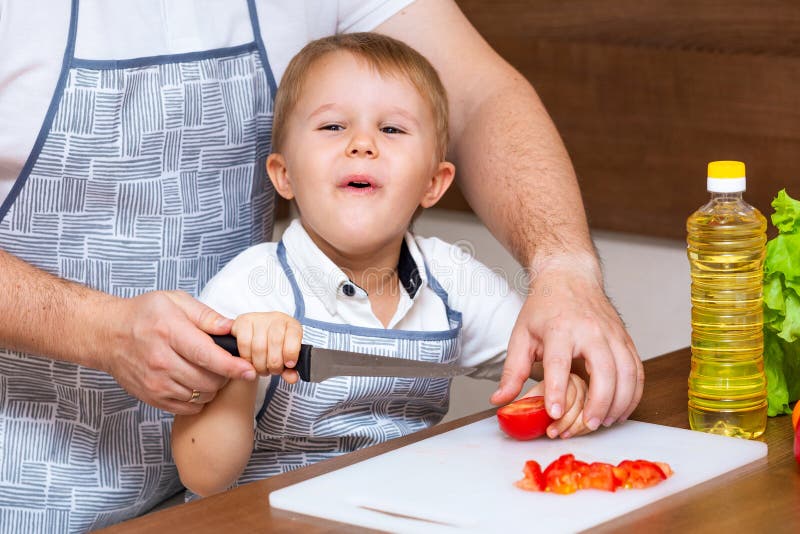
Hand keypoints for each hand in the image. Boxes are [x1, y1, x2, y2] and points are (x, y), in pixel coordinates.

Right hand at [102, 290, 255, 414]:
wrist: (107, 335)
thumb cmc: (143, 315)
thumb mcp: (174, 301)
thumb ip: (205, 315)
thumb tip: (231, 328)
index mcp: (169, 332)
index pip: (207, 356)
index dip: (232, 366)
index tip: (249, 370)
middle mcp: (160, 361)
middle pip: (208, 380)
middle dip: (225, 375)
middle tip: (224, 363)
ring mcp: (155, 383)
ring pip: (200, 396)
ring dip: (212, 387)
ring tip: (207, 370)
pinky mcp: (152, 398)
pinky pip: (187, 408)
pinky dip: (198, 399)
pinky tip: (194, 382)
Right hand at [231, 312, 302, 383]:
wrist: (255, 338)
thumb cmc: (274, 349)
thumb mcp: (285, 359)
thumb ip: (290, 370)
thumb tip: (292, 378)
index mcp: (291, 325)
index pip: (294, 335)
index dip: (291, 352)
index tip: (289, 365)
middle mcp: (276, 318)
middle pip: (275, 342)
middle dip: (274, 363)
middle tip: (272, 371)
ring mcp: (258, 318)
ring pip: (259, 346)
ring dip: (260, 364)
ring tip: (262, 368)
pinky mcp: (243, 321)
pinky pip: (244, 343)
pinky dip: (247, 358)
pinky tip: (250, 362)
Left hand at [491, 262, 644, 430]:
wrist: (569, 277)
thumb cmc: (544, 307)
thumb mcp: (521, 335)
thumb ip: (512, 371)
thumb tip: (500, 399)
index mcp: (560, 328)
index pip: (559, 362)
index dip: (558, 390)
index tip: (555, 413)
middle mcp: (591, 331)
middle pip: (604, 371)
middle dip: (599, 403)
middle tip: (588, 425)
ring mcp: (612, 334)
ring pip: (627, 373)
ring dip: (620, 403)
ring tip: (605, 422)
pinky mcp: (625, 339)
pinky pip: (638, 370)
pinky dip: (634, 394)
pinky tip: (621, 409)